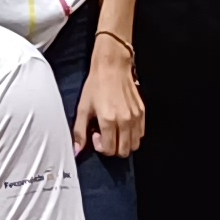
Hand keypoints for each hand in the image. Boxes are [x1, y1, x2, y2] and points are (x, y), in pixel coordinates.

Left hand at [73, 41, 144, 157]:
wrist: (112, 68)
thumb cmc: (96, 85)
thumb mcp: (82, 108)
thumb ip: (79, 132)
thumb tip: (77, 150)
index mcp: (108, 120)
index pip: (110, 149)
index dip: (101, 147)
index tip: (96, 135)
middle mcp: (125, 120)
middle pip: (124, 151)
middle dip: (113, 148)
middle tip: (105, 135)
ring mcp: (135, 117)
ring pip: (134, 145)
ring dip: (124, 144)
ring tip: (114, 131)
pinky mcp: (142, 112)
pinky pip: (141, 134)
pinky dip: (132, 136)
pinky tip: (122, 126)